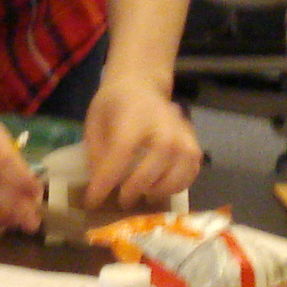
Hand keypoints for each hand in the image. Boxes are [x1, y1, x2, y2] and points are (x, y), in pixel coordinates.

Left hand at [82, 74, 200, 207]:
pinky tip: (162, 189)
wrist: (140, 85)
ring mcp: (182, 133)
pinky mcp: (193, 142)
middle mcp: (163, 123)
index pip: (122, 151)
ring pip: (179, 169)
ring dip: (161, 189)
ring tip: (144, 196)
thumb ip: (96, 152)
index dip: (107, 180)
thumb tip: (99, 183)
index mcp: (133, 115)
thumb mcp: (94, 122)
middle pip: (155, 162)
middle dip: (136, 187)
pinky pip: (192, 170)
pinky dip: (179, 185)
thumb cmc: (114, 105)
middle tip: (122, 201)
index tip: (93, 200)